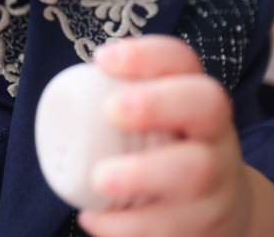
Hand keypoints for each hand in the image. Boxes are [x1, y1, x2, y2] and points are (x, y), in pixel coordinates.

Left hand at [77, 35, 273, 236]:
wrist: (220, 211)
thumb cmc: (163, 153)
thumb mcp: (151, 124)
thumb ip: (114, 106)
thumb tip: (54, 101)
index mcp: (192, 97)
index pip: (180, 60)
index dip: (145, 54)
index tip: (101, 60)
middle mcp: (212, 133)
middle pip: (205, 105)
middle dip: (155, 102)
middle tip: (110, 111)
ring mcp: (218, 180)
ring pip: (196, 171)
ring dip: (142, 174)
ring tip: (99, 180)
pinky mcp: (212, 225)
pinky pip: (175, 227)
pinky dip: (128, 226)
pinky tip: (94, 219)